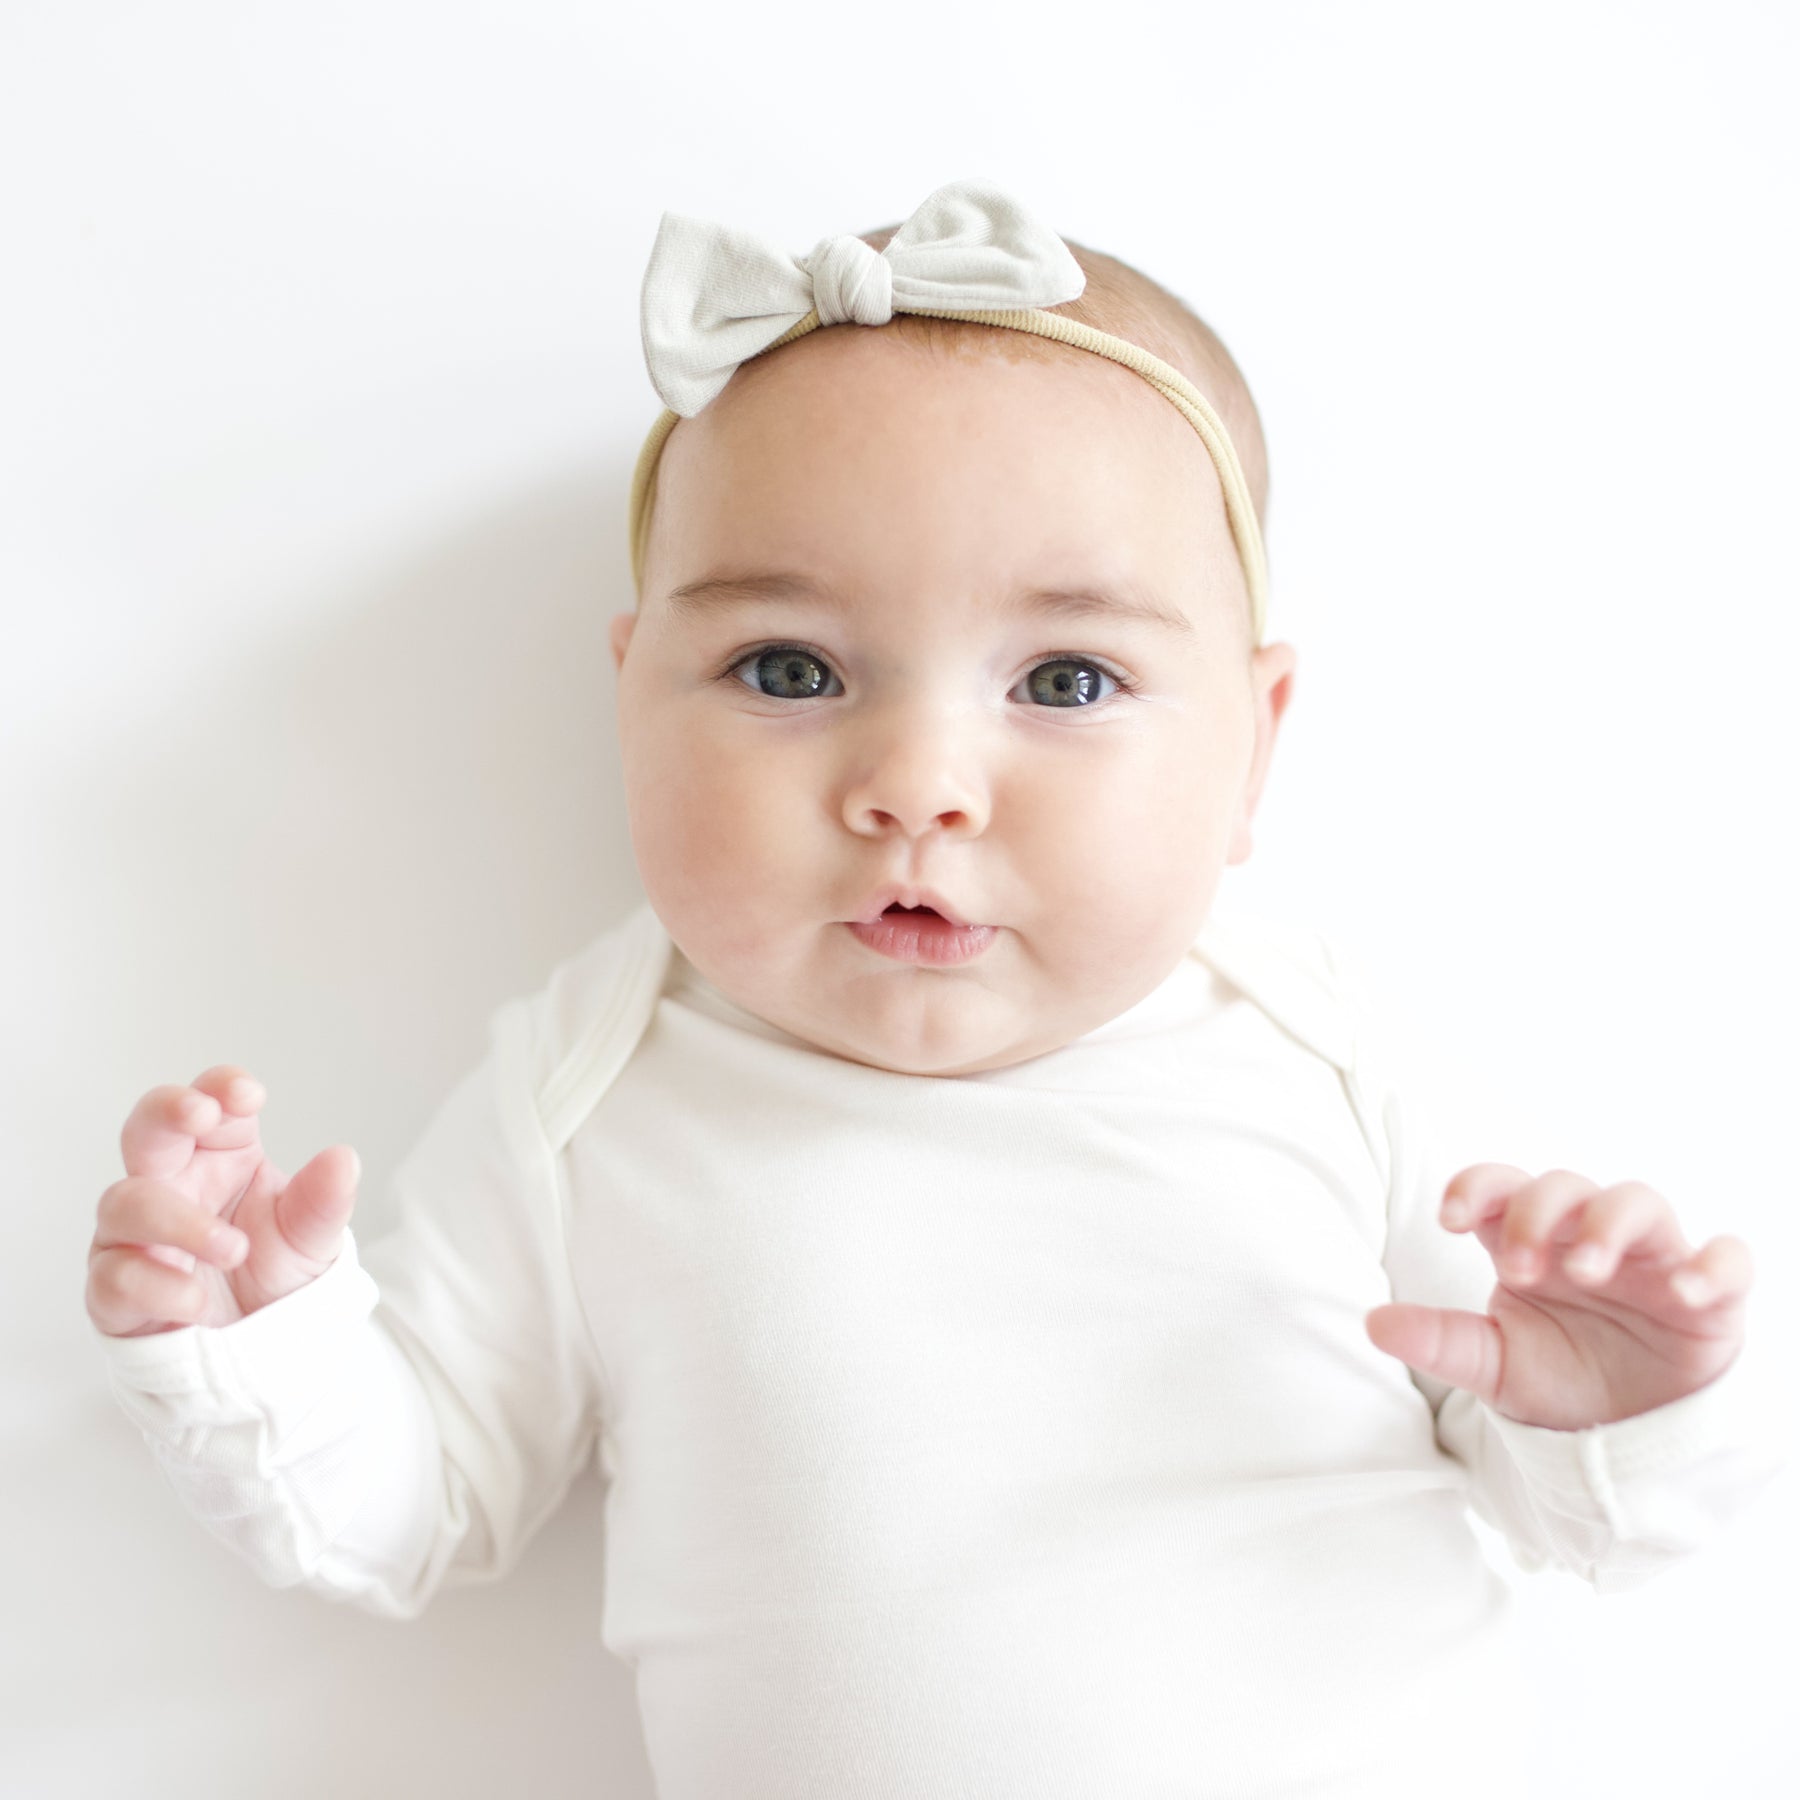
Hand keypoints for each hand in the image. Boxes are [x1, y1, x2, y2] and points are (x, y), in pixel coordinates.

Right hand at [86, 1065, 360, 1338]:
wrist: (257, 1350)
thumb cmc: (275, 1275)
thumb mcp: (312, 1239)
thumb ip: (323, 1202)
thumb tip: (343, 1158)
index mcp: (222, 1158)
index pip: (212, 1106)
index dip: (220, 1088)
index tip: (248, 1095)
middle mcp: (172, 1185)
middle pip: (146, 1131)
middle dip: (166, 1111)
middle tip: (200, 1114)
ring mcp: (135, 1235)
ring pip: (126, 1202)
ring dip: (180, 1221)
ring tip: (234, 1249)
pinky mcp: (114, 1288)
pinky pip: (114, 1275)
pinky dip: (157, 1286)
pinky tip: (196, 1301)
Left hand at [1364, 1163, 1753, 1429]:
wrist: (1625, 1436)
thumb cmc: (1558, 1378)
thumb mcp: (1493, 1366)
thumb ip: (1440, 1341)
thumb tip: (1373, 1323)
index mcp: (1531, 1243)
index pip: (1502, 1186)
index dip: (1477, 1187)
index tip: (1450, 1218)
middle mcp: (1588, 1238)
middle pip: (1564, 1187)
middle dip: (1537, 1214)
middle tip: (1517, 1267)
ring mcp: (1652, 1261)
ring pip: (1639, 1201)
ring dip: (1609, 1225)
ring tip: (1586, 1272)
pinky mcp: (1711, 1297)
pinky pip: (1727, 1259)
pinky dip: (1713, 1265)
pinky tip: (1687, 1290)